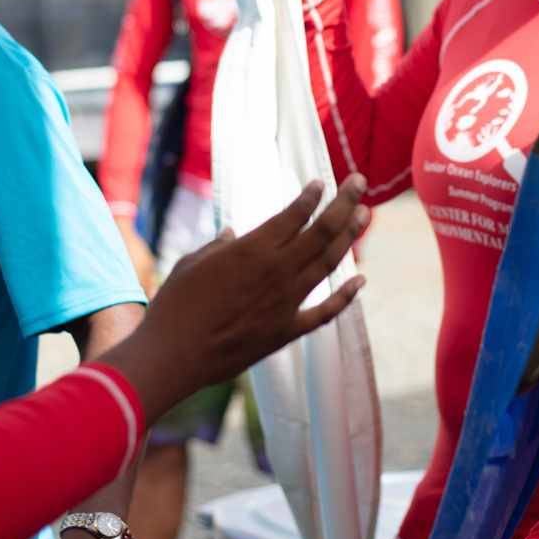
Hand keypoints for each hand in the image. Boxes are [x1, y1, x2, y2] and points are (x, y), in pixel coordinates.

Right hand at [99, 177, 367, 419]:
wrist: (173, 356)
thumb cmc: (174, 306)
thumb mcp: (192, 263)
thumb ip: (219, 247)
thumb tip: (232, 234)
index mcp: (252, 250)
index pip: (293, 214)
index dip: (310, 196)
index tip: (321, 182)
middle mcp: (277, 271)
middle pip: (322, 231)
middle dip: (344, 203)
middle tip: (360, 182)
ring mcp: (286, 302)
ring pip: (328, 264)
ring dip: (349, 237)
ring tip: (366, 216)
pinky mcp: (286, 331)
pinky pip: (325, 313)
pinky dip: (346, 297)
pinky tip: (362, 282)